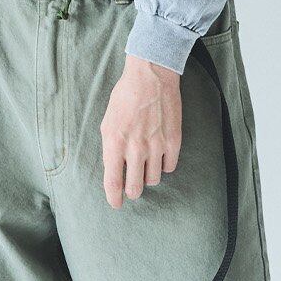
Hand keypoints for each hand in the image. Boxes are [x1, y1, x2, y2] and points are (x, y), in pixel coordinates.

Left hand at [99, 55, 182, 207]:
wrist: (151, 76)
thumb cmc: (125, 97)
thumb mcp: (107, 122)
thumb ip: (109, 148)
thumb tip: (113, 171)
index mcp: (114, 142)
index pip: (113, 181)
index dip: (114, 198)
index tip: (116, 204)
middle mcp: (135, 147)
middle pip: (134, 187)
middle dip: (131, 192)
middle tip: (131, 188)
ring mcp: (156, 145)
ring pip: (152, 180)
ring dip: (147, 176)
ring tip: (145, 164)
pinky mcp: (173, 141)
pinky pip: (169, 168)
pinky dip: (163, 166)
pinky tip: (159, 156)